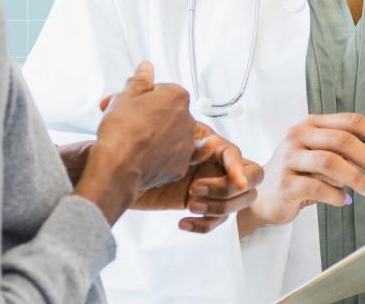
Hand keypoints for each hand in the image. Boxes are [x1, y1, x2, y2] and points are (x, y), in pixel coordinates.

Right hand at [74, 62, 197, 223]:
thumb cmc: (120, 131)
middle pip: (167, 112)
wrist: (117, 168)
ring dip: (158, 134)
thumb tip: (146, 68)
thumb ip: (139, 80)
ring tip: (134, 140)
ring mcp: (186, 144)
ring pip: (172, 134)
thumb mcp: (124, 97)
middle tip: (127, 121)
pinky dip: (170, 155)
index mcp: (176, 96)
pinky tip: (164, 153)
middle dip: (150, 115)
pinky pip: (175, 156)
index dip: (142, 97)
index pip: (161, 90)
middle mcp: (187, 118)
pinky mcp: (181, 165)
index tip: (129, 104)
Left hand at [130, 123, 263, 232]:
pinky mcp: (199, 205)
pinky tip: (183, 223)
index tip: (237, 183)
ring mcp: (209, 185)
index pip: (235, 154)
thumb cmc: (134, 149)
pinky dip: (204, 225)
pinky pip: (216, 220)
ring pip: (236, 203)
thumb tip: (211, 143)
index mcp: (206, 142)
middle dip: (226, 189)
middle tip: (194, 190)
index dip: (239, 168)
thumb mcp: (160, 138)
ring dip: (218, 207)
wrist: (115, 171)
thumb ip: (185, 142)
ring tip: (189, 204)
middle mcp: (213, 164)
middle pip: (249, 180)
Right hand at [238, 113, 364, 236]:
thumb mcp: (331, 157)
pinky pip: (316, 188)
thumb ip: (361, 148)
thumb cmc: (303, 174)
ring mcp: (289, 157)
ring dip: (357, 178)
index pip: (351, 121)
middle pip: (342, 139)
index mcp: (314, 124)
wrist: (266, 196)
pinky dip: (336, 195)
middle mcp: (299, 134)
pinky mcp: (285, 182)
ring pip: (329, 162)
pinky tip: (345, 201)